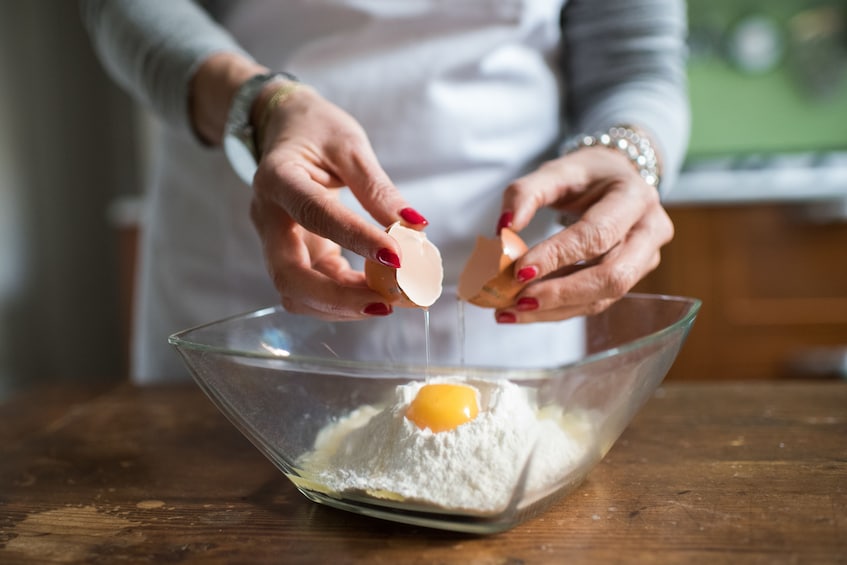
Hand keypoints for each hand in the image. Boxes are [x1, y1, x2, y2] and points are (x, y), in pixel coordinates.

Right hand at [250, 84, 427, 318]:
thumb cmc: (316, 130)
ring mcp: (276, 242)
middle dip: (338, 298)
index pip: (314, 215)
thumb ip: (378, 188)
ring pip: (297, 292)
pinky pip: (312, 289)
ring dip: (343, 305)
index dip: (355, 239)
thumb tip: (414, 227)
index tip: (397, 257)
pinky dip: (346, 298)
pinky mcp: (292, 255)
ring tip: (391, 300)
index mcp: (278, 178)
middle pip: (289, 276)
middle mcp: (267, 217)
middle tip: (387, 302)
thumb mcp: (350, 146)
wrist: (283, 128)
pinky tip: (378, 292)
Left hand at [493, 145, 673, 322]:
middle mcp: (649, 231)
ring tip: (510, 311)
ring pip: (602, 298)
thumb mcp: (557, 171)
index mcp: (635, 198)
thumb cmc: (586, 176)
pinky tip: (523, 312)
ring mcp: (645, 260)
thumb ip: (526, 193)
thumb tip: (503, 228)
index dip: (558, 256)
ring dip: (553, 309)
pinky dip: (556, 311)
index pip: (597, 235)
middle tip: (517, 300)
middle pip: (612, 276)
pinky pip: (594, 303)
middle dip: (561, 293)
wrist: (616, 180)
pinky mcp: (630, 280)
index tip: (519, 271)